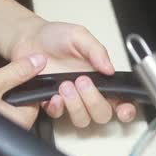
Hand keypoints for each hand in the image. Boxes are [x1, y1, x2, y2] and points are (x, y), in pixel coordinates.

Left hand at [9, 17, 136, 127]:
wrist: (30, 39)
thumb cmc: (56, 36)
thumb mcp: (79, 35)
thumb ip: (96, 50)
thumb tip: (110, 68)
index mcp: (99, 77)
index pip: (119, 98)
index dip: (125, 108)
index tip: (123, 109)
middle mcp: (87, 92)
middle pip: (102, 114)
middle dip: (95, 102)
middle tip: (83, 82)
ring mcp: (70, 100)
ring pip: (82, 119)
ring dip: (76, 105)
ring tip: (66, 85)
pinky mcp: (51, 103)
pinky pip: (58, 115)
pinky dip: (57, 108)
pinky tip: (53, 95)